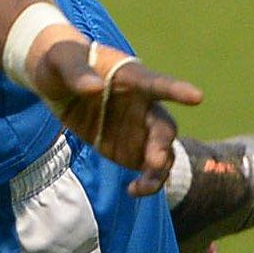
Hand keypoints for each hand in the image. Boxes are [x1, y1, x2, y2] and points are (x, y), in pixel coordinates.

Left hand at [28, 33, 202, 196]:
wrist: (56, 82)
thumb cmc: (61, 62)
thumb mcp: (60, 61)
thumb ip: (77, 73)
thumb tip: (94, 86)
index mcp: (130, 77)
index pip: (157, 83)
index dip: (177, 90)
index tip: (197, 97)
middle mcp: (143, 104)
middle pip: (162, 125)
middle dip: (162, 144)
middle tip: (154, 161)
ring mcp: (139, 128)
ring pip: (162, 151)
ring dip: (158, 170)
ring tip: (142, 186)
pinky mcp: (130, 148)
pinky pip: (149, 169)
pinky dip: (147, 183)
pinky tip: (133, 191)